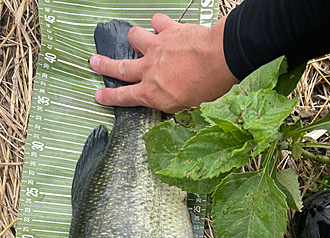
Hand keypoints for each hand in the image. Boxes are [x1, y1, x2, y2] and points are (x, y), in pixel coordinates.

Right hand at [89, 13, 238, 113]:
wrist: (218, 59)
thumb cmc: (206, 85)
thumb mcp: (184, 106)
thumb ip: (168, 100)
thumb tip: (164, 98)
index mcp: (151, 92)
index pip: (124, 97)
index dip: (110, 97)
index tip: (99, 96)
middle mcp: (149, 69)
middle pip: (120, 67)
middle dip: (105, 66)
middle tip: (95, 62)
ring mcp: (156, 48)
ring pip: (134, 38)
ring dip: (134, 39)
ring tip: (137, 41)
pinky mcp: (168, 31)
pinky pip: (157, 23)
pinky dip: (158, 25)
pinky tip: (161, 27)